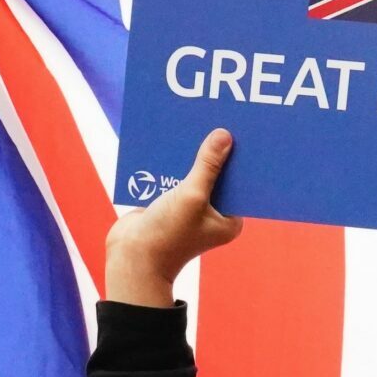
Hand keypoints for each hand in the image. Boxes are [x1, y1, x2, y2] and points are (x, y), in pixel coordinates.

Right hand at [106, 129, 243, 306]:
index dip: (241, 159)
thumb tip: (225, 135)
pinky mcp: (169, 202)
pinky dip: (172, 161)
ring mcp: (190, 208)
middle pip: (218, 175)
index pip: (242, 183)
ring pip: (194, 173)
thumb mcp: (192, 196)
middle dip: (215, 152)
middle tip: (221, 118)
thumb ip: (208, 166)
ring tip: (196, 121)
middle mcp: (213, 214)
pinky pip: (174, 175)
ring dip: (192, 153)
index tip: (245, 131)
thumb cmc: (167, 234)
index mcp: (229, 220)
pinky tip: (171, 136)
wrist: (131, 258)